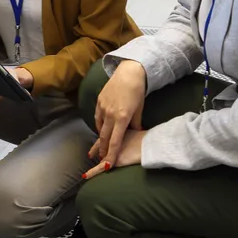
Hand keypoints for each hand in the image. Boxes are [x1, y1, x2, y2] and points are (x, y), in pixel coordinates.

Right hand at [83, 60, 146, 176]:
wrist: (129, 72)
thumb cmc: (137, 91)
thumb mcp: (139, 109)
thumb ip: (135, 123)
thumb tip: (135, 133)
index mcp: (122, 118)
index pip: (115, 141)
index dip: (111, 155)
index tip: (107, 165)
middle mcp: (110, 114)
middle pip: (104, 138)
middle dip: (103, 150)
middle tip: (102, 159)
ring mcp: (103, 107)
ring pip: (99, 128)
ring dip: (101, 138)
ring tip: (102, 146)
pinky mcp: (99, 102)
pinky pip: (97, 118)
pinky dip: (99, 125)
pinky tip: (102, 129)